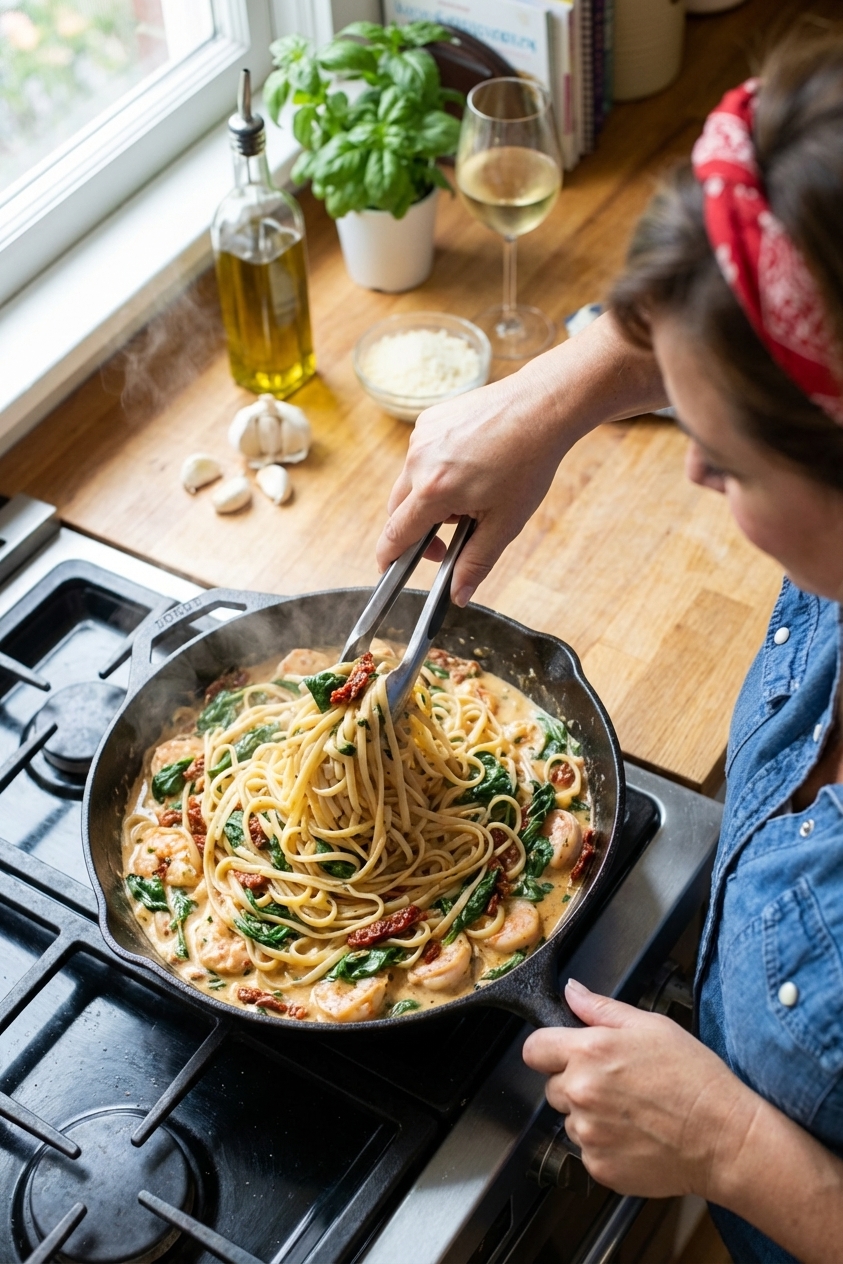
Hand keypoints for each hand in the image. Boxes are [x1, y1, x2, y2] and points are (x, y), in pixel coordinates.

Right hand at [376, 362, 567, 606]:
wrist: (541, 408)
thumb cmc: (528, 463)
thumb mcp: (505, 522)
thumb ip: (476, 562)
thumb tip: (458, 596)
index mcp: (434, 491)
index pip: (395, 534)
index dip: (388, 558)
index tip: (388, 571)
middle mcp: (418, 461)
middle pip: (397, 510)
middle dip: (418, 530)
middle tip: (450, 538)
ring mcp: (420, 436)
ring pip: (409, 482)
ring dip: (428, 498)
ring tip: (469, 495)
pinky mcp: (428, 419)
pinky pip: (420, 456)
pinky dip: (435, 469)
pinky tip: (468, 466)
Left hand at [523, 978, 756, 1199]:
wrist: (724, 1138)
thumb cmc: (695, 1080)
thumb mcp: (651, 1026)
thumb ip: (601, 1008)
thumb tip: (572, 991)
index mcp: (589, 1052)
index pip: (534, 1049)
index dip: (549, 1048)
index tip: (562, 1053)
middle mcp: (581, 1093)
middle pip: (552, 1086)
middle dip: (575, 1082)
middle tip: (616, 1083)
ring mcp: (588, 1133)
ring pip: (571, 1118)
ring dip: (591, 1115)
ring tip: (633, 1111)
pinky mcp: (598, 1166)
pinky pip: (588, 1149)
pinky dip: (605, 1144)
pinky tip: (636, 1134)